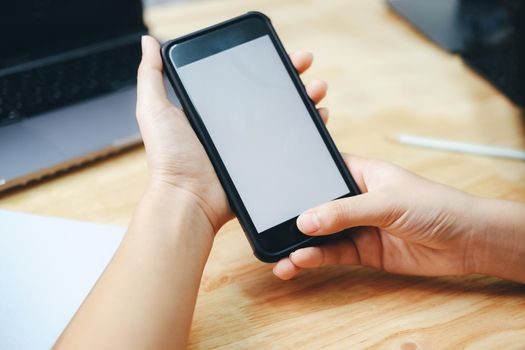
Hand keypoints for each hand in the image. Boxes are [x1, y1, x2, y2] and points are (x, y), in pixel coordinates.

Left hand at [136, 36, 329, 231]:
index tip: (279, 50)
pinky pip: (291, 141)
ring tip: (316, 88)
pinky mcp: (264, 160)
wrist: (189, 199)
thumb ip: (151, 76)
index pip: (244, 77)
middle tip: (303, 63)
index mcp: (213, 108)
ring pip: (285, 114)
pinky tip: (319, 116)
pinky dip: (308, 127)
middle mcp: (234, 123)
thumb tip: (149, 41)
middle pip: (270, 92)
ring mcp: (251, 143)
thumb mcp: (154, 110)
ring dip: (305, 97)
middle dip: (290, 75)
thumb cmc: (170, 158)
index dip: (263, 63)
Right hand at [273, 155, 485, 279]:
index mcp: (360, 173)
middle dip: (294, 217)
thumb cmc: (434, 205)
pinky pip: (333, 253)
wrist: (466, 242)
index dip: (297, 178)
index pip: (320, 171)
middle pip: (316, 206)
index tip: (273, 188)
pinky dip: (316, 258)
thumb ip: (344, 211)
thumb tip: (305, 220)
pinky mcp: (362, 250)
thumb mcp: (385, 202)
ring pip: (321, 234)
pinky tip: (300, 261)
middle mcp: (354, 199)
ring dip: (300, 244)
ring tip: (280, 255)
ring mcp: (357, 226)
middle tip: (269, 227)